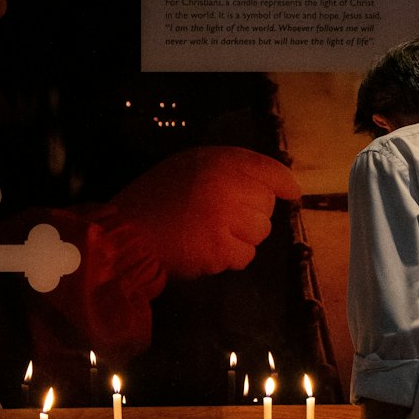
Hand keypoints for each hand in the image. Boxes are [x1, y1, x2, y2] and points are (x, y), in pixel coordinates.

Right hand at [112, 146, 300, 279]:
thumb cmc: (154, 200)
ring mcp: (225, 218)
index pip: (267, 169)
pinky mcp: (221, 248)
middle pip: (266, 205)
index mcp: (216, 161)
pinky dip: (232, 257)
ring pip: (260, 231)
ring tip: (213, 234)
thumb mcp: (186, 166)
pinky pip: (246, 255)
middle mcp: (225, 185)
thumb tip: (266, 185)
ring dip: (243, 237)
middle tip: (223, 219)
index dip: (283, 182)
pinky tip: (209, 250)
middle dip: (252, 214)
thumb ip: (224, 169)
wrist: (126, 234)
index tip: (291, 193)